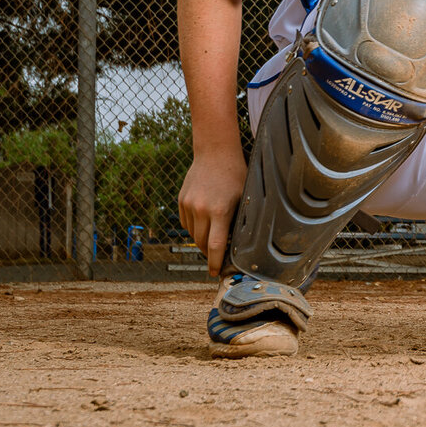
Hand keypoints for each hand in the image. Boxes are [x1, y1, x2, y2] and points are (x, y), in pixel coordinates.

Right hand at [178, 148, 246, 276]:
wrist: (215, 152)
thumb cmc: (236, 174)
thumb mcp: (244, 195)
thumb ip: (238, 218)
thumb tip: (240, 243)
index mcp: (220, 210)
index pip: (215, 246)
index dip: (216, 262)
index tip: (215, 274)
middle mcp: (201, 209)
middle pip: (201, 243)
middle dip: (209, 253)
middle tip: (217, 257)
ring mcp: (188, 205)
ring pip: (192, 234)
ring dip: (201, 240)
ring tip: (213, 236)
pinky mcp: (181, 201)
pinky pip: (186, 223)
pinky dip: (194, 227)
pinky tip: (205, 220)